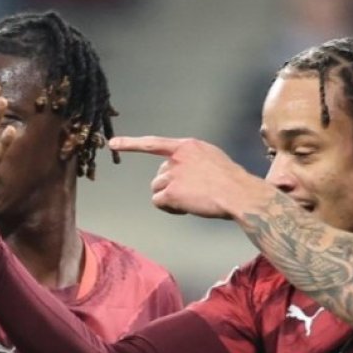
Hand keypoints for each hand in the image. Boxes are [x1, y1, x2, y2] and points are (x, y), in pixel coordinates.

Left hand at [109, 135, 262, 218]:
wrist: (239, 194)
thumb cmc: (232, 180)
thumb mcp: (212, 157)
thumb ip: (193, 159)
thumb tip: (183, 169)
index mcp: (187, 146)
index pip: (153, 143)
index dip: (131, 144)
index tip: (113, 143)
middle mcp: (177, 157)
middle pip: (158, 175)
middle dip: (169, 186)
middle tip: (191, 194)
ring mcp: (173, 174)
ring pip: (157, 189)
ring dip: (169, 198)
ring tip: (191, 201)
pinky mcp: (172, 192)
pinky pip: (158, 202)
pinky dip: (168, 208)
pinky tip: (183, 209)